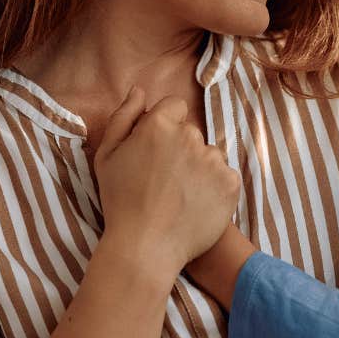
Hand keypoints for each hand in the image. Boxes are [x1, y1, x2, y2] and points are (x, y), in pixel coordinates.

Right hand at [93, 89, 240, 276]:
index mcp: (160, 124)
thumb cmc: (120, 202)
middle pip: (192, 133)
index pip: (175, 107)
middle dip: (181, 149)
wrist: (146, 247)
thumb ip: (124, 116)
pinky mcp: (231, 183)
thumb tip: (140, 90)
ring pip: (209, 155)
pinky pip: (225, 177)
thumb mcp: (107, 156)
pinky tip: (195, 206)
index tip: (156, 153)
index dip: (164, 128)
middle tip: (163, 181)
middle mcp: (190, 136)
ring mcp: (213, 160)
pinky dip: (214, 189)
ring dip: (199, 169)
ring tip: (179, 197)